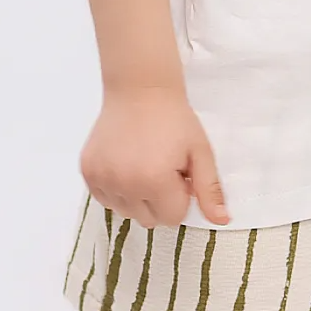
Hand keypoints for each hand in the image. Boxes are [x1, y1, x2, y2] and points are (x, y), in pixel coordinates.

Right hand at [79, 85, 230, 226]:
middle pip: (148, 220)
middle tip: (162, 166)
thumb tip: (222, 221)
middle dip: (160, 200)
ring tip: (143, 164)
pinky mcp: (88, 173)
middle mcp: (124, 185)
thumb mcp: (200, 151)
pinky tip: (125, 163)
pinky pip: (106, 200)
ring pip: (126, 212)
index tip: (179, 171)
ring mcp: (101, 179)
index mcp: (154, 181)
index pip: (173, 218)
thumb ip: (209, 190)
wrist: (140, 89)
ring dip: (137, 197)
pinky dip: (117, 189)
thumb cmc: (175, 118)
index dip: (180, 195)